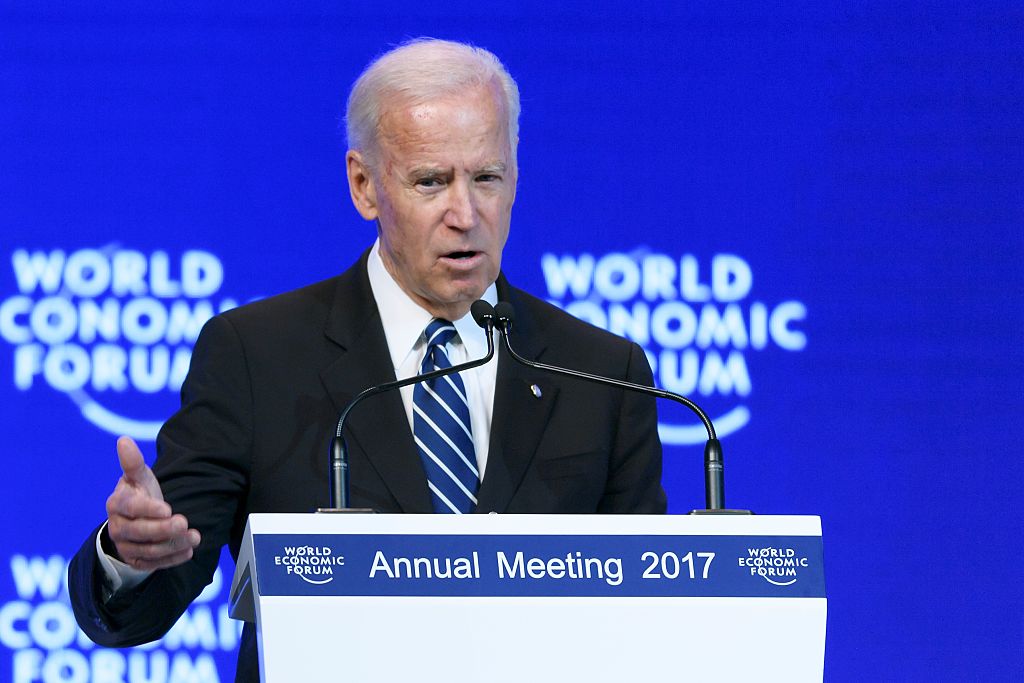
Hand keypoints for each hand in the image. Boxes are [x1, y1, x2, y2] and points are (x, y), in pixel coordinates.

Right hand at [105, 436, 200, 570]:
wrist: (135, 519)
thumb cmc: (140, 494)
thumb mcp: (139, 477)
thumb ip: (133, 462)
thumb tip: (124, 440)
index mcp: (116, 504)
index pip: (130, 508)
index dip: (148, 509)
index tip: (167, 509)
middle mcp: (117, 528)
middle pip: (139, 532)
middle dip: (162, 529)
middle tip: (184, 523)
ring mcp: (126, 547)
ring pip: (148, 550)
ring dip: (172, 545)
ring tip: (194, 536)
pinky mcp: (136, 562)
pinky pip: (153, 565)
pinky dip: (171, 559)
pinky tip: (188, 551)